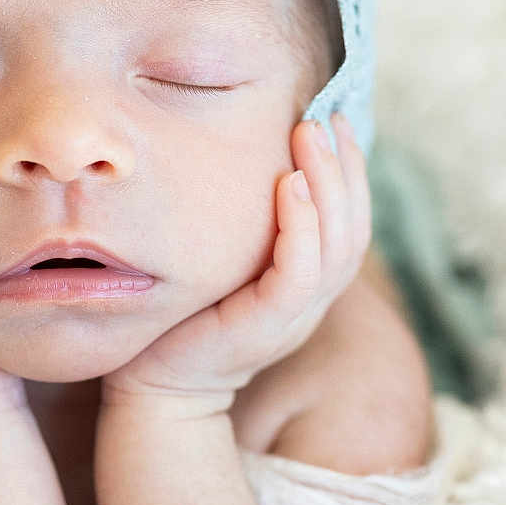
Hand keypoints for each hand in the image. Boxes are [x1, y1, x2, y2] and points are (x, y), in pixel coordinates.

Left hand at [101, 111, 371, 418]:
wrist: (152, 389)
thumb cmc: (179, 320)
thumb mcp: (221, 266)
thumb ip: (244, 230)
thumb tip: (244, 166)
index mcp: (306, 289)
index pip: (348, 225)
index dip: (350, 172)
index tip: (336, 119)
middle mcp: (310, 304)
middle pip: (353, 229)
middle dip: (345, 166)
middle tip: (329, 115)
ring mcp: (293, 319)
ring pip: (335, 246)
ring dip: (327, 184)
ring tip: (310, 134)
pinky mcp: (266, 327)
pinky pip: (299, 274)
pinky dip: (300, 227)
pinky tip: (289, 186)